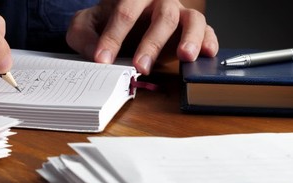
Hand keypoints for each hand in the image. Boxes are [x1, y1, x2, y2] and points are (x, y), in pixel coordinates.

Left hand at [66, 0, 218, 74]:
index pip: (124, 12)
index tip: (103, 59)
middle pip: (162, 16)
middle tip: (141, 66)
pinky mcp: (191, 30)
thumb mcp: (86, 26)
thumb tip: (94, 54)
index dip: (113, 36)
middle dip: (151, 43)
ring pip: (192, 20)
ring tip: (186, 57)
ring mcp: (178, 14)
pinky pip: (207, 31)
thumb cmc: (105, 23)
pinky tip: (206, 54)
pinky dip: (209, 41)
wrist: (123, 25)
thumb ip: (83, 35)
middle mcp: (159, 2)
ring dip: (190, 38)